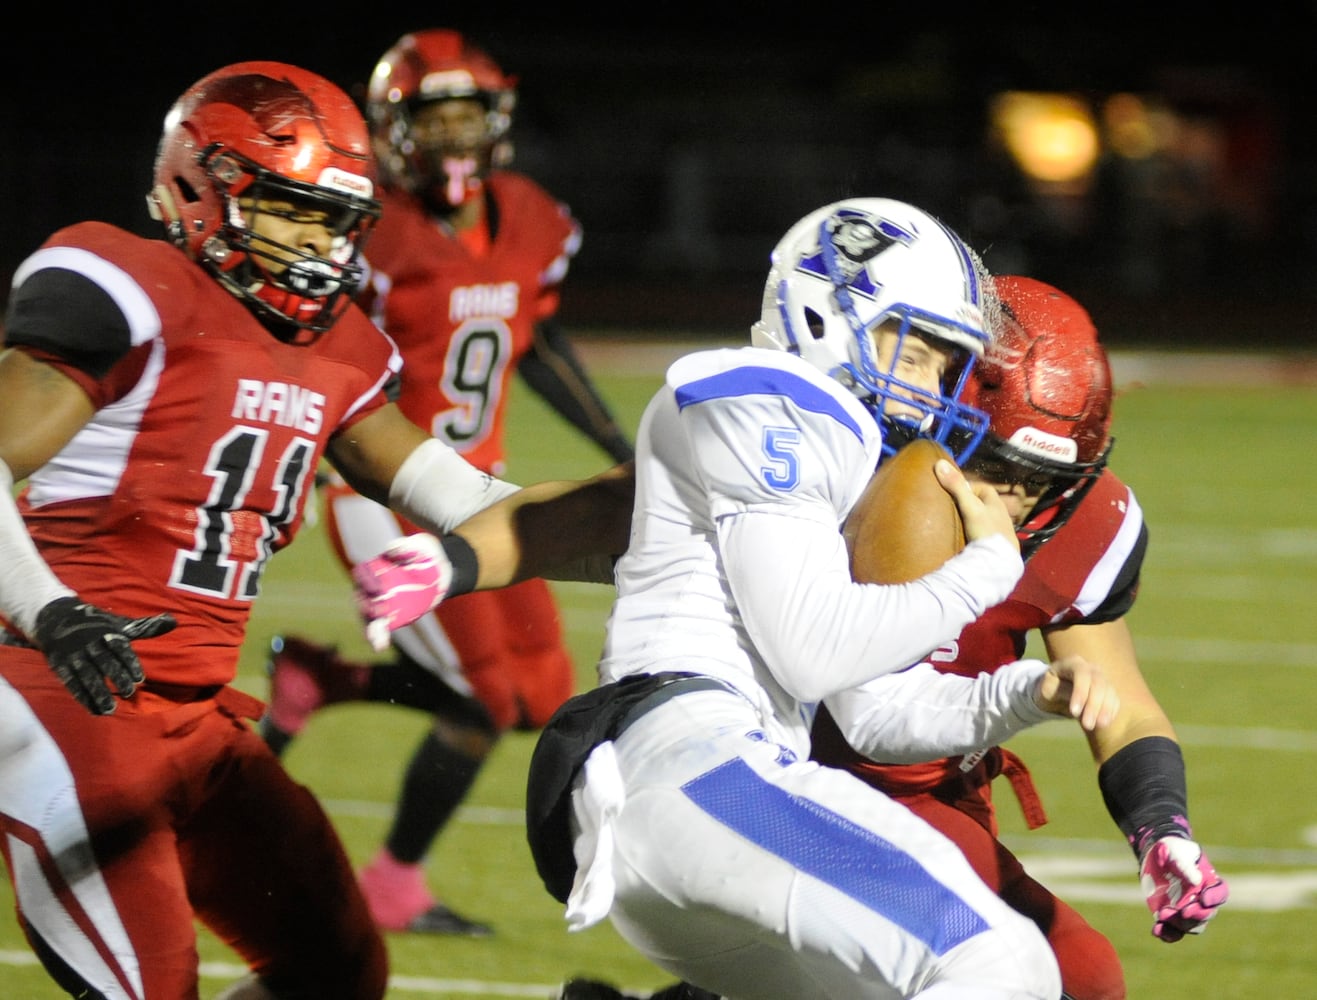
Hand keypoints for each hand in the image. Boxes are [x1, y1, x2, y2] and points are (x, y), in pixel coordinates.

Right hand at [33, 597, 176, 714]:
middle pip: (104, 663)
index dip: (129, 663)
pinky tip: (95, 711)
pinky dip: (83, 698)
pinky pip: (72, 684)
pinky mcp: (61, 667)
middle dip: (116, 677)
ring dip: (98, 693)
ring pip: (87, 676)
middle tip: (128, 693)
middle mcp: (90, 644)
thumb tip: (174, 621)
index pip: (119, 648)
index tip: (140, 678)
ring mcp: (74, 656)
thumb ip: (146, 627)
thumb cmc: (98, 625)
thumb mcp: (120, 624)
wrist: (56, 619)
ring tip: (111, 709)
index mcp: (107, 633)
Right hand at [351, 533, 452, 651]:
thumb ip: (406, 545)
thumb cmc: (426, 553)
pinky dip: (379, 637)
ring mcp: (384, 604)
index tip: (375, 589)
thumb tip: (392, 549)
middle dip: (366, 610)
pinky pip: (383, 628)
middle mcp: (376, 589)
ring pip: (371, 618)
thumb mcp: (420, 545)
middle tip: (376, 614)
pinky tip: (379, 646)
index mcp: (375, 570)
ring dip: (370, 629)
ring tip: (375, 640)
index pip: (363, 579)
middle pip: (364, 601)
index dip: (365, 584)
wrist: (442, 568)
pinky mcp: (395, 615)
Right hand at [934, 460, 1019, 553]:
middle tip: (949, 508)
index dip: (967, 487)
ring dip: (968, 520)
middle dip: (966, 504)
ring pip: (980, 519)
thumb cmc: (987, 530)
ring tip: (952, 524)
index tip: (951, 492)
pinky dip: (971, 534)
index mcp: (996, 502)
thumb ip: (956, 486)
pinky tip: (962, 539)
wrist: (999, 562)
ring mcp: (997, 531)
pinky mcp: (993, 545)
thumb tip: (939, 463)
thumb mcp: (970, 506)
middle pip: (980, 504)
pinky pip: (980, 534)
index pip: (981, 487)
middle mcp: (999, 514)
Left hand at [1034, 655, 1119, 730]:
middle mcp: (1090, 668)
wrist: (1055, 691)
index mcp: (1072, 663)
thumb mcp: (1048, 690)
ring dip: (1105, 710)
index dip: (1080, 693)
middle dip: (1094, 705)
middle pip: (1098, 684)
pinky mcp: (1107, 690)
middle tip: (1087, 725)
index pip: (1081, 674)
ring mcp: (1101, 678)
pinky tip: (1105, 723)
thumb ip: (1063, 692)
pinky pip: (1114, 699)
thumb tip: (1081, 703)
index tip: (1074, 713)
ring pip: (1109, 692)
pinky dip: (1111, 711)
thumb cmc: (1049, 689)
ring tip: (1099, 726)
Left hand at [1139, 835, 1228, 941]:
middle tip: (1183, 911)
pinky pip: (1173, 931)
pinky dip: (1167, 934)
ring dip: (1179, 924)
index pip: (1220, 893)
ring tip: (1163, 915)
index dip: (1215, 898)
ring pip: (1190, 925)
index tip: (1204, 899)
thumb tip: (1196, 881)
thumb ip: (1185, 865)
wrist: (1155, 858)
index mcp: (1210, 883)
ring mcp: (1188, 911)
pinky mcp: (1172, 917)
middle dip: (1196, 915)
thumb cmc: (1172, 851)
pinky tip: (1156, 930)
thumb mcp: (1177, 852)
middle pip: (1206, 914)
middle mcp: (1202, 901)